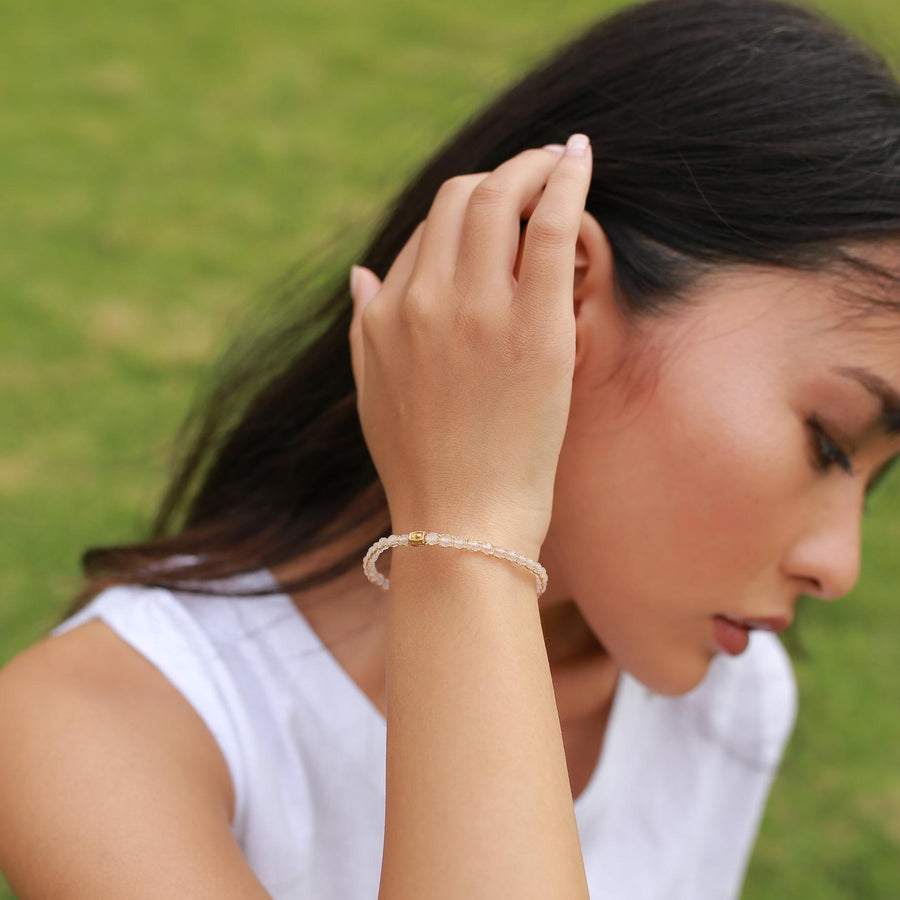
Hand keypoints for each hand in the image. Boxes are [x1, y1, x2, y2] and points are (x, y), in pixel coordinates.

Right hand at [348, 135, 592, 556]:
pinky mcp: (533, 329)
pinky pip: (549, 227)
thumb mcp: (372, 394)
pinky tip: (580, 157)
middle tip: (535, 170)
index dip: (468, 214)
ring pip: (498, 197)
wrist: (460, 526)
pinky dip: (564, 180)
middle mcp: (422, 301)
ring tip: (561, 160)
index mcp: (384, 316)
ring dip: (532, 165)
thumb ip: (364, 327)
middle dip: (499, 174)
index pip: (427, 233)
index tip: (501, 214)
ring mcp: (476, 311)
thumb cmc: (425, 470)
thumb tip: (360, 272)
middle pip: (458, 198)